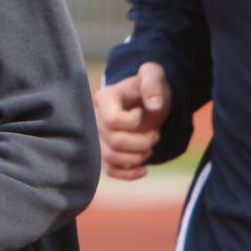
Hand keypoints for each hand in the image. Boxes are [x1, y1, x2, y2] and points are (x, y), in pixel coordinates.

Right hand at [92, 62, 170, 179]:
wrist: (147, 102)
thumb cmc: (148, 87)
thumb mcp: (153, 75)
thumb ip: (153, 82)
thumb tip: (154, 106)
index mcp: (104, 99)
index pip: (112, 121)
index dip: (133, 122)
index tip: (144, 112)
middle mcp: (96, 119)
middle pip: (113, 141)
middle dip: (141, 143)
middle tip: (155, 135)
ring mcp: (99, 138)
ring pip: (110, 158)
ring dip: (137, 158)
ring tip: (150, 148)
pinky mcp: (105, 153)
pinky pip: (110, 171)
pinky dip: (128, 174)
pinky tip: (143, 169)